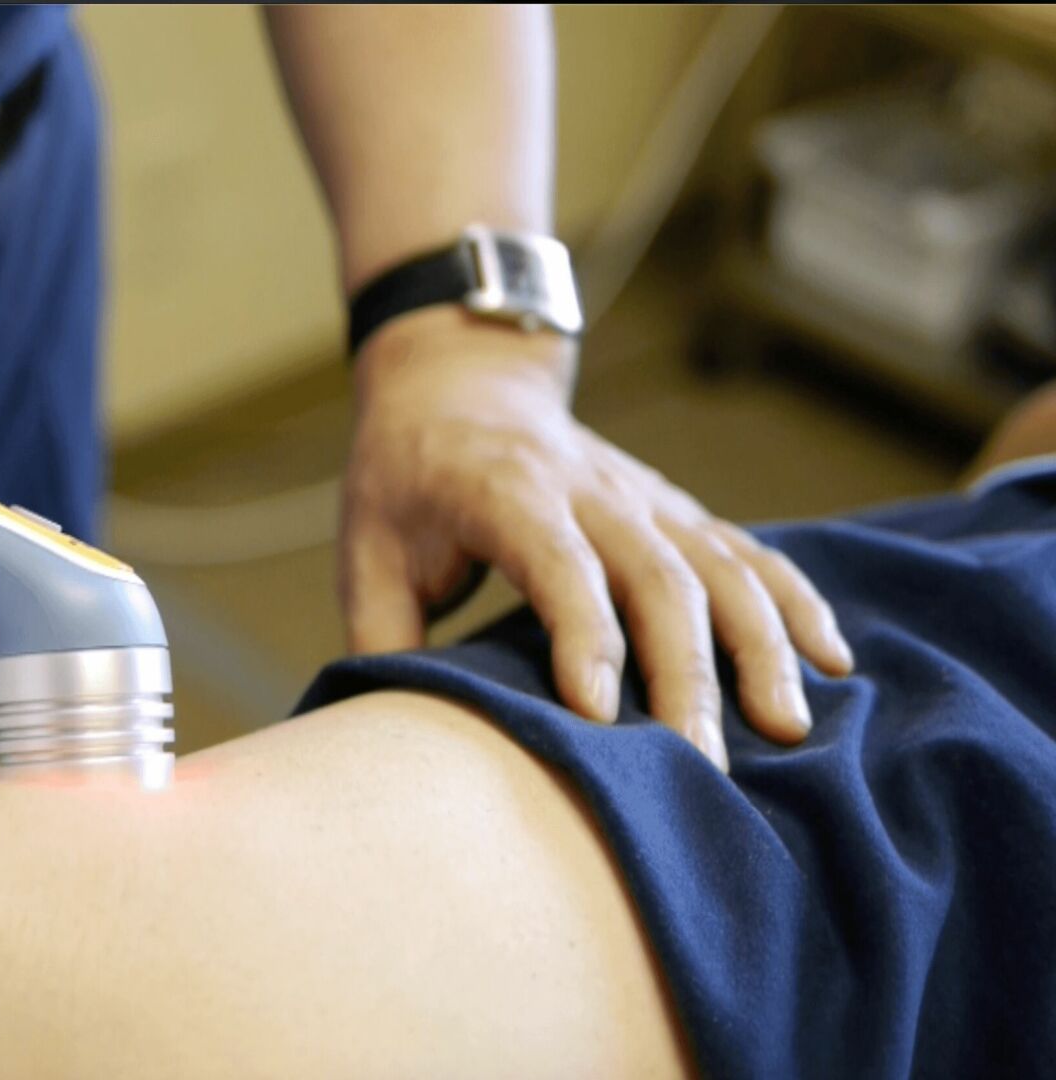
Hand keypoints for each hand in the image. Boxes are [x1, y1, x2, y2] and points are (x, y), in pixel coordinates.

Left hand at [341, 310, 853, 767]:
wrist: (460, 385)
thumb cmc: (405, 479)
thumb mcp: (364, 550)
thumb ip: (382, 638)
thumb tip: (393, 734)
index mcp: (503, 492)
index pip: (556, 563)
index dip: (580, 635)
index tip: (595, 715)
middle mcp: (589, 490)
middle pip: (657, 578)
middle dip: (686, 674)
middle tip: (701, 764)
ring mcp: (643, 497)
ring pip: (719, 566)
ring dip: (760, 646)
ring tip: (787, 728)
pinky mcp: (675, 509)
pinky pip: (749, 552)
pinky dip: (796, 602)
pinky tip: (833, 661)